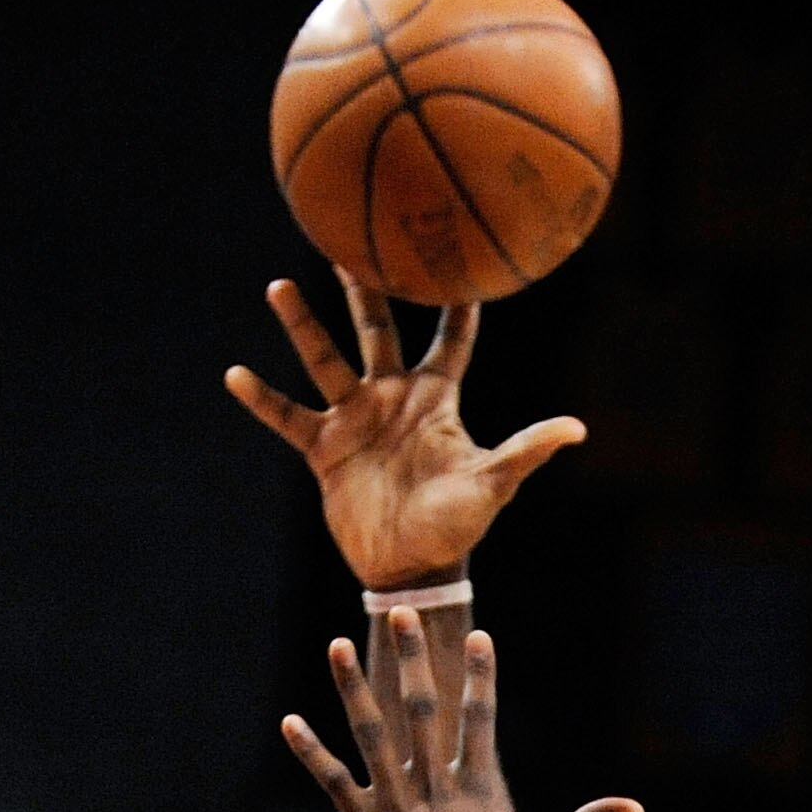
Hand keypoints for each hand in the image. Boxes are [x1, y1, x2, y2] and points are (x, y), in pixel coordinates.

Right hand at [225, 276, 584, 589]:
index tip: (456, 252)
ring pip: (324, 360)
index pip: (450, 340)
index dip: (456, 302)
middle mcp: (391, 398)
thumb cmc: (457, 527)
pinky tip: (234, 374)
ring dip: (302, 326)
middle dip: (364, 288)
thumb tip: (577, 429)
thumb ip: (526, 451)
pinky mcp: (324, 449)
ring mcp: (355, 420)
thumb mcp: (491, 485)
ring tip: (280, 288)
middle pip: (376, 330)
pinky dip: (262, 399)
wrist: (410, 568)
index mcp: (434, 400)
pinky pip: (287, 417)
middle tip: (348, 242)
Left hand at [284, 612, 640, 811]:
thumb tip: (636, 808)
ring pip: (372, 734)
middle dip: (413, 658)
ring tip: (339, 644)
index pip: (481, 720)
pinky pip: (334, 782)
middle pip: (422, 709)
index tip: (479, 636)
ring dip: (353, 687)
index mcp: (479, 791)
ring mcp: (396, 805)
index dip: (482, 677)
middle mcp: (435, 788)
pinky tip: (290, 722)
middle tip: (402, 613)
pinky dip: (311, 753)